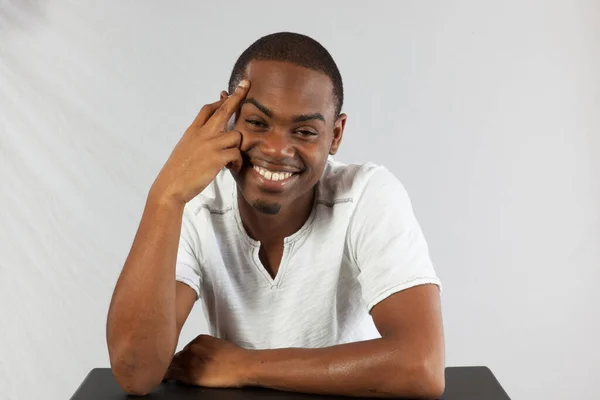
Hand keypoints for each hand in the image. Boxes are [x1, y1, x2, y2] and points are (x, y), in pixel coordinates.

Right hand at [150, 80, 250, 205]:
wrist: (171, 186)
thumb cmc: (178, 171)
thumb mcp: (184, 148)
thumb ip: (197, 139)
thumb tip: (205, 137)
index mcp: (193, 131)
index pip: (207, 109)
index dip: (219, 101)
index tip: (226, 94)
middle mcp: (202, 134)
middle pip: (224, 110)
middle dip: (237, 96)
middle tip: (246, 85)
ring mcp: (210, 145)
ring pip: (237, 135)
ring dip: (238, 147)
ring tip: (232, 160)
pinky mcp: (217, 158)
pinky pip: (237, 154)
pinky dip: (237, 162)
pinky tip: (232, 169)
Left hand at [164, 334, 250, 387]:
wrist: (242, 365)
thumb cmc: (236, 357)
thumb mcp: (219, 345)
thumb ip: (206, 347)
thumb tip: (201, 355)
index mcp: (199, 339)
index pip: (185, 348)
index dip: (183, 357)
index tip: (184, 362)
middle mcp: (192, 347)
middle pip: (177, 356)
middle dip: (176, 363)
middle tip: (174, 369)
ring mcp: (190, 360)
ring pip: (172, 364)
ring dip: (169, 369)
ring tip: (163, 372)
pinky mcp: (190, 374)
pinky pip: (172, 375)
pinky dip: (165, 376)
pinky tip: (161, 378)